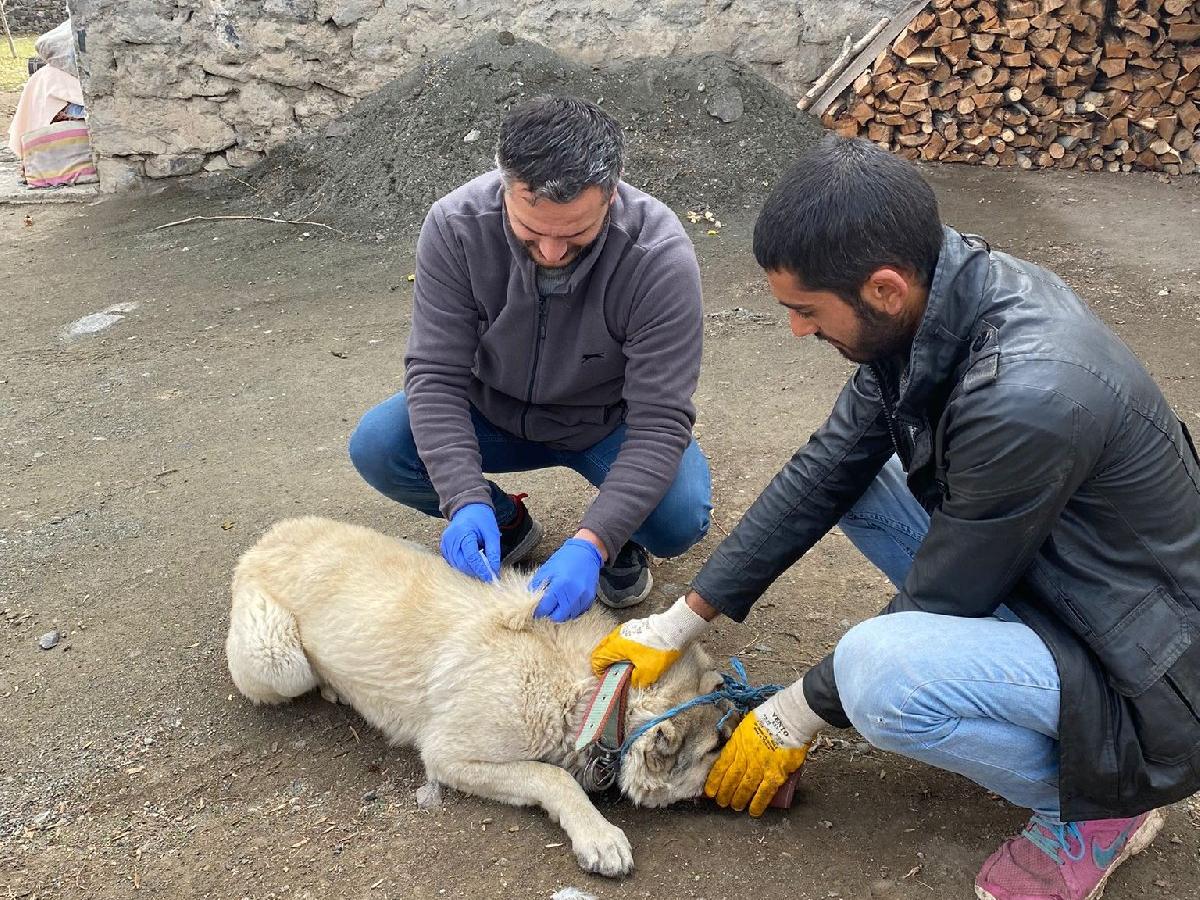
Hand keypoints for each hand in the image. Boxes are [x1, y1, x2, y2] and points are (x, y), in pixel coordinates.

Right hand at [440, 503, 499, 581]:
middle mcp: (451, 539)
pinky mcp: (444, 547)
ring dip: (469, 570)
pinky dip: (462, 565)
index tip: (490, 578)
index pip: (471, 556)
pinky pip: (452, 562)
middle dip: (475, 571)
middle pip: (462, 563)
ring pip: (456, 565)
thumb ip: (493, 551)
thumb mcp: (492, 532)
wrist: (468, 508)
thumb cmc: (481, 519)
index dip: (481, 569)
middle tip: (488, 575)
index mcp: (463, 532)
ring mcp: (445, 543)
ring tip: (481, 568)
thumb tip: (494, 570)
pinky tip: (471, 563)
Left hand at [530, 538, 603, 621]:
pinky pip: (580, 612)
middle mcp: (573, 593)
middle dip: (551, 614)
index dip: (539, 612)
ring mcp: (583, 597)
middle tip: (547, 608)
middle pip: (558, 617)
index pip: (546, 609)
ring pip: (570, 616)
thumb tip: (529, 599)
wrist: (585, 552)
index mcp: (559, 586)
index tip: (536, 612)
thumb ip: (537, 585)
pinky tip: (568, 602)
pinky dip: (573, 610)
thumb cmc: (564, 559)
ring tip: (558, 604)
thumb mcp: (546, 569)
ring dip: (563, 613)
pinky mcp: (590, 598)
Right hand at [590, 596, 710, 687]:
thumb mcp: (648, 672)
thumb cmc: (659, 649)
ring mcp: (624, 629)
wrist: (674, 629)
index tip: (606, 679)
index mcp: (615, 646)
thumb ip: (635, 679)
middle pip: (601, 650)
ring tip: (624, 666)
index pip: (597, 659)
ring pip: (610, 644)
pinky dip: (621, 648)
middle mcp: (616, 635)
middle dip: (605, 663)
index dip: (599, 671)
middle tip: (613, 674)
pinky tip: (633, 655)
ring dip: (613, 655)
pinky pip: (620, 639)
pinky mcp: (633, 627)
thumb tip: (631, 681)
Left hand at [705, 709, 809, 816]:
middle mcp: (744, 758)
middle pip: (731, 780)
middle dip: (724, 793)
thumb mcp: (745, 725)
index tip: (710, 791)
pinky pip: (764, 793)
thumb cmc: (768, 717)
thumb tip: (735, 745)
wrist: (787, 719)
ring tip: (735, 807)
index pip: (721, 767)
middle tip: (721, 802)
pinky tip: (753, 811)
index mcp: (736, 745)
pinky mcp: (774, 775)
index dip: (714, 781)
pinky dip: (758, 804)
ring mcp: (759, 768)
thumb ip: (739, 738)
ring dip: (738, 799)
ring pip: (745, 788)